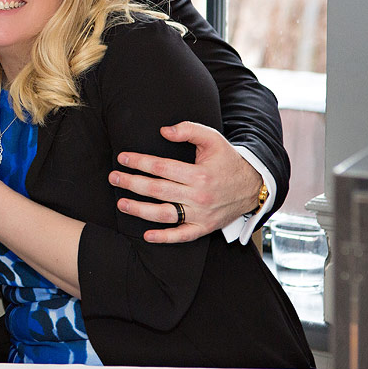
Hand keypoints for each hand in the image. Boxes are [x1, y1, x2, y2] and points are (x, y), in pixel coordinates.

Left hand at [109, 121, 263, 242]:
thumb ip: (188, 130)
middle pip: (158, 190)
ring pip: (165, 214)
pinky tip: (147, 235)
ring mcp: (201, 215)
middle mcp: (199, 196)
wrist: (253, 185)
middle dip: (131, 183)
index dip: (139, 162)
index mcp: (199, 174)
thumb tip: (164, 131)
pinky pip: (182, 236)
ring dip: (140, 210)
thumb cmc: (228, 160)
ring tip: (121, 203)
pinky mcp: (205, 228)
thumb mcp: (213, 138)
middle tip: (113, 178)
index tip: (122, 158)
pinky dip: (165, 238)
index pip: (161, 168)